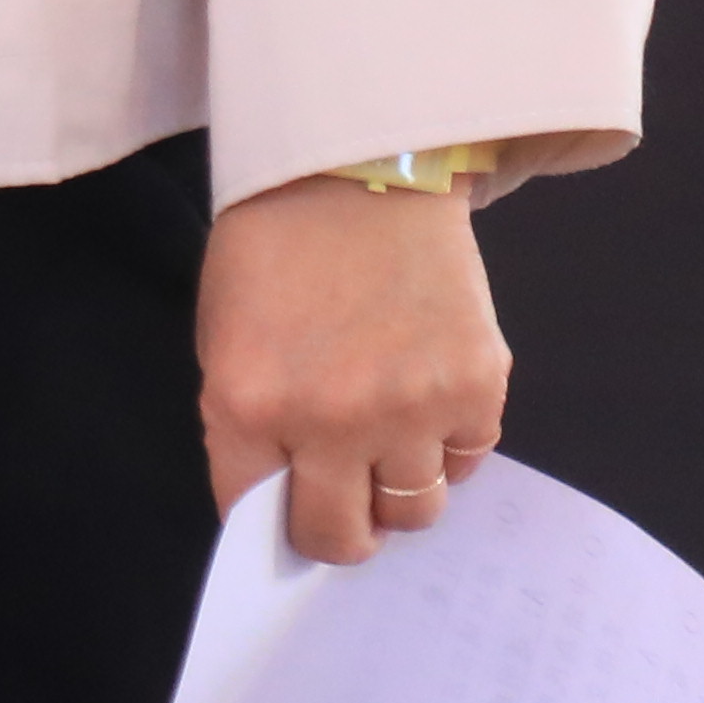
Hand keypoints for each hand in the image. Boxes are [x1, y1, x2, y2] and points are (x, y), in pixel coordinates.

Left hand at [201, 174, 510, 564]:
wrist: (358, 165)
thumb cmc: (275, 247)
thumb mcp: (227, 335)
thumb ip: (251, 424)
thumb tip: (287, 499)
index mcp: (247, 403)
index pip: (257, 514)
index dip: (273, 517)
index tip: (288, 509)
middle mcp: (330, 420)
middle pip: (342, 537)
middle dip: (341, 528)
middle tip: (346, 500)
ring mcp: (410, 408)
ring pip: (415, 511)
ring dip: (399, 486)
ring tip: (390, 434)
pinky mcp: (476, 387)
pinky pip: (468, 460)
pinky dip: (450, 443)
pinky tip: (429, 392)